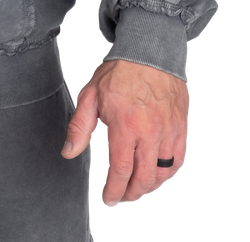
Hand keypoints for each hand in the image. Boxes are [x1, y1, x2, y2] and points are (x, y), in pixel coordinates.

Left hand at [61, 58, 188, 204]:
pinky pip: (178, 159)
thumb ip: (79, 126)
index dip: (113, 190)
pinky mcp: (181, 127)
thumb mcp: (90, 95)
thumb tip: (69, 151)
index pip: (120, 170)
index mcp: (125, 125)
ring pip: (163, 172)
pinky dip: (168, 172)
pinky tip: (157, 173)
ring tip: (137, 187)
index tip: (108, 197)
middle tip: (121, 196)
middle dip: (131, 193)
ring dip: (149, 186)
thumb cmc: (120, 71)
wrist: (148, 51)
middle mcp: (150, 132)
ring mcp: (168, 130)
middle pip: (143, 178)